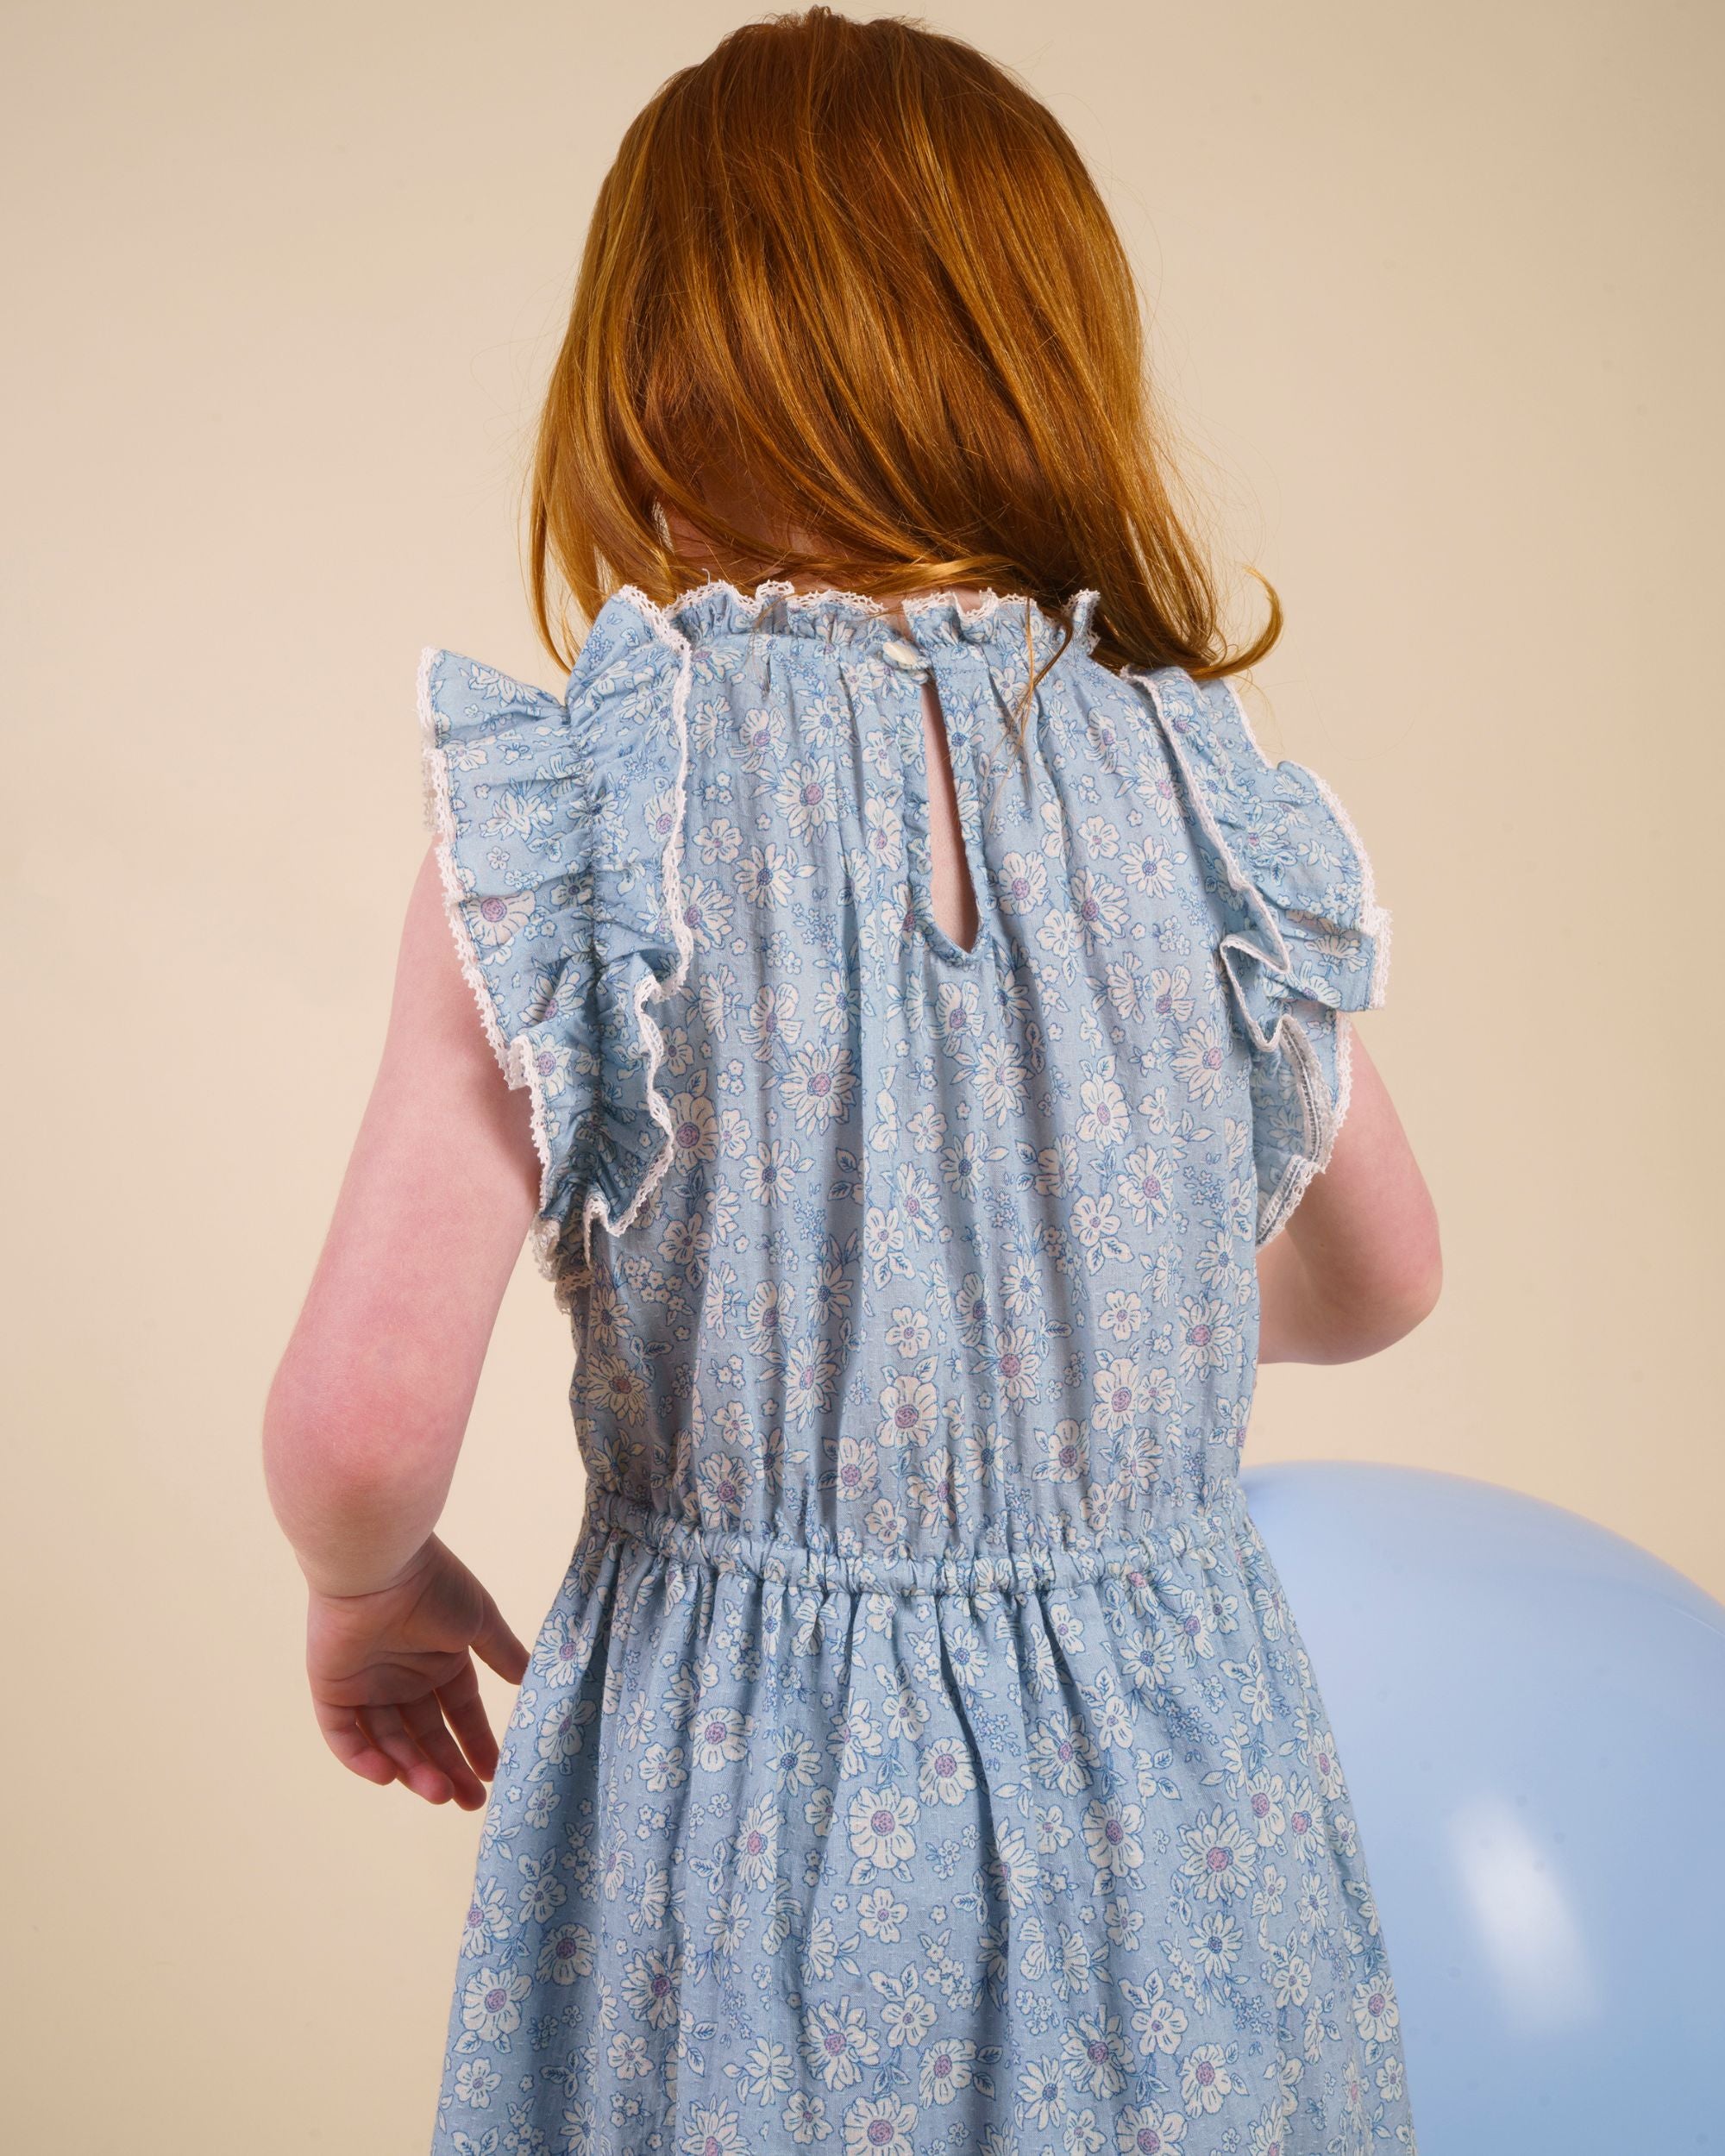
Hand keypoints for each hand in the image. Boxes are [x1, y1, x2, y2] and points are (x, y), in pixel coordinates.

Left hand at [304, 1536, 530, 1806]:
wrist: (380, 1565)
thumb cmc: (434, 1586)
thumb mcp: (480, 1621)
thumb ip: (503, 1653)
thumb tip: (533, 1679)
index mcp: (438, 1659)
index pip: (459, 1712)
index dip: (476, 1743)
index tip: (494, 1773)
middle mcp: (403, 1676)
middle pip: (426, 1736)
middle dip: (448, 1769)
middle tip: (469, 1803)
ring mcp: (367, 1685)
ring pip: (391, 1741)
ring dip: (414, 1769)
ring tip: (441, 1794)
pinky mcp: (332, 1690)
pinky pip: (345, 1736)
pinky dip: (365, 1759)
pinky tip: (391, 1775)